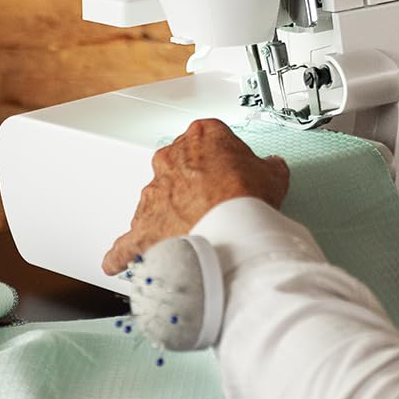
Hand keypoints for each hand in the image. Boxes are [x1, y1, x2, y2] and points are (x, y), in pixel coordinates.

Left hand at [101, 118, 289, 276]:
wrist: (229, 231)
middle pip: (176, 166)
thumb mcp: (272, 173)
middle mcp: (170, 160)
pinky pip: (126, 244)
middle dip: (191, 183)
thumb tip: (272, 168)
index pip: (208, 138)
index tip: (232, 171)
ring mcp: (152, 194)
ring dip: (168, 215)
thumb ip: (267, 166)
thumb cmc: (245, 198)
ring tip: (191, 234)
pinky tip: (126, 261)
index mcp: (202, 137)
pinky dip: (126, 254)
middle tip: (213, 201)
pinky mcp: (141, 230)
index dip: (221, 157)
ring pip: (154, 202)